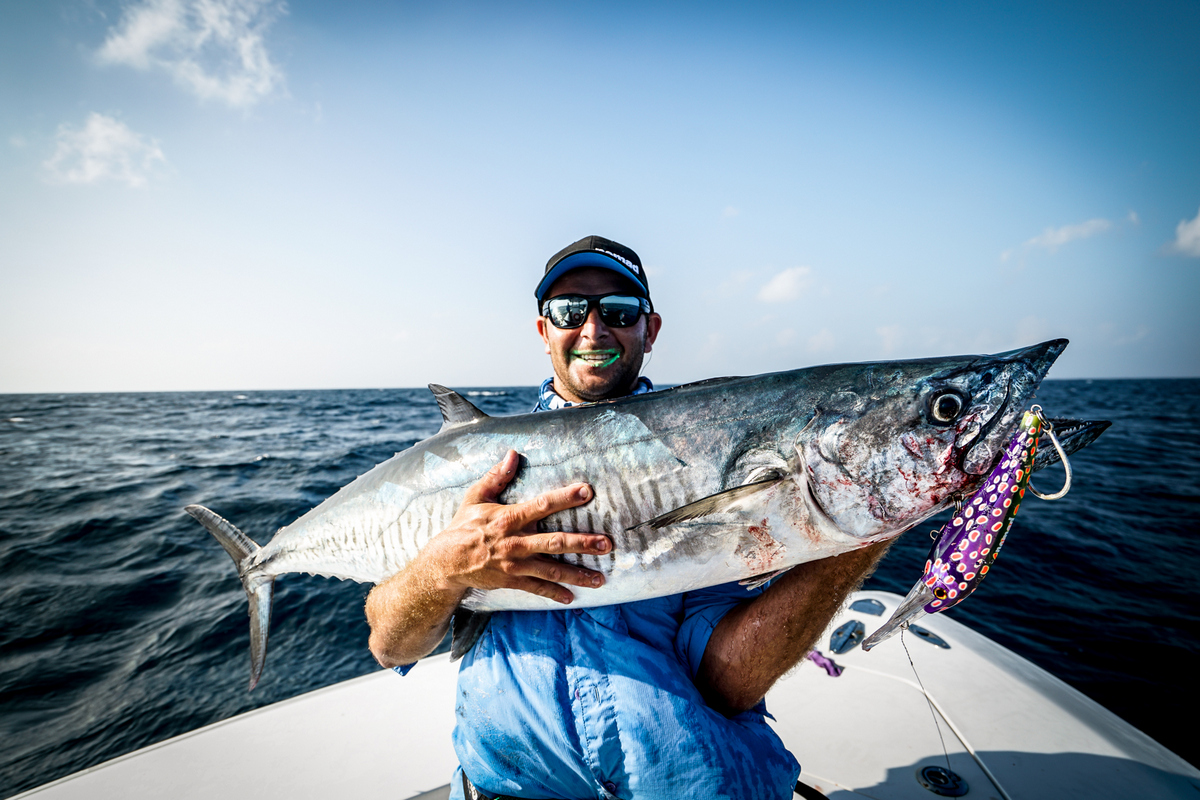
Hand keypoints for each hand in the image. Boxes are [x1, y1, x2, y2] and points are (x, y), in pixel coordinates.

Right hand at [428, 449, 610, 604]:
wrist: (445, 562)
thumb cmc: (463, 526)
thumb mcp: (476, 497)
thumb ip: (496, 476)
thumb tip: (512, 453)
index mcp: (509, 518)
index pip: (542, 505)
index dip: (565, 497)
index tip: (587, 491)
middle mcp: (516, 542)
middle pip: (555, 542)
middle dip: (583, 543)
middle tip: (606, 543)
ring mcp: (515, 564)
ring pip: (551, 570)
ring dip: (577, 574)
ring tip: (600, 578)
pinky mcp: (512, 581)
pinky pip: (537, 588)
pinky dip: (555, 593)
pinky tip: (572, 597)